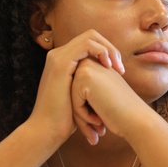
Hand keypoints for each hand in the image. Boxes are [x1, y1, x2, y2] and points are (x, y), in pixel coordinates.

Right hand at [29, 29, 124, 145]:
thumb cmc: (64, 120)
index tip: (119, 71)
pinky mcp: (61, 62)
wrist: (47, 130)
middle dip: (110, 48)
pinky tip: (108, 66)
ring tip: (117, 67)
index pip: (90, 44)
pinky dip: (101, 52)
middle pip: (91, 36)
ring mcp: (58, 57)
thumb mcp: (81, 97)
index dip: (108, 52)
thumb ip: (90, 85)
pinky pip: (86, 45)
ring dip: (108, 49)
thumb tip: (109, 81)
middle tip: (120, 68)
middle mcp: (59, 55)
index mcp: (64, 62)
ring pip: (90, 36)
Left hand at [69, 59, 148, 143]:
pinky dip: (84, 116)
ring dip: (83, 117)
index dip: (86, 112)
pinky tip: (99, 120)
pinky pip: (73, 102)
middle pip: (71, 95)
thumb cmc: (120, 114)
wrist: (136, 120)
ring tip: (99, 126)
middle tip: (99, 128)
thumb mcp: (99, 98)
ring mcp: (86, 68)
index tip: (101, 122)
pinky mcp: (84, 77)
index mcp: (94, 67)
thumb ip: (85, 93)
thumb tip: (63, 103)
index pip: (76, 93)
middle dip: (82, 114)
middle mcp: (90, 63)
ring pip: (70, 99)